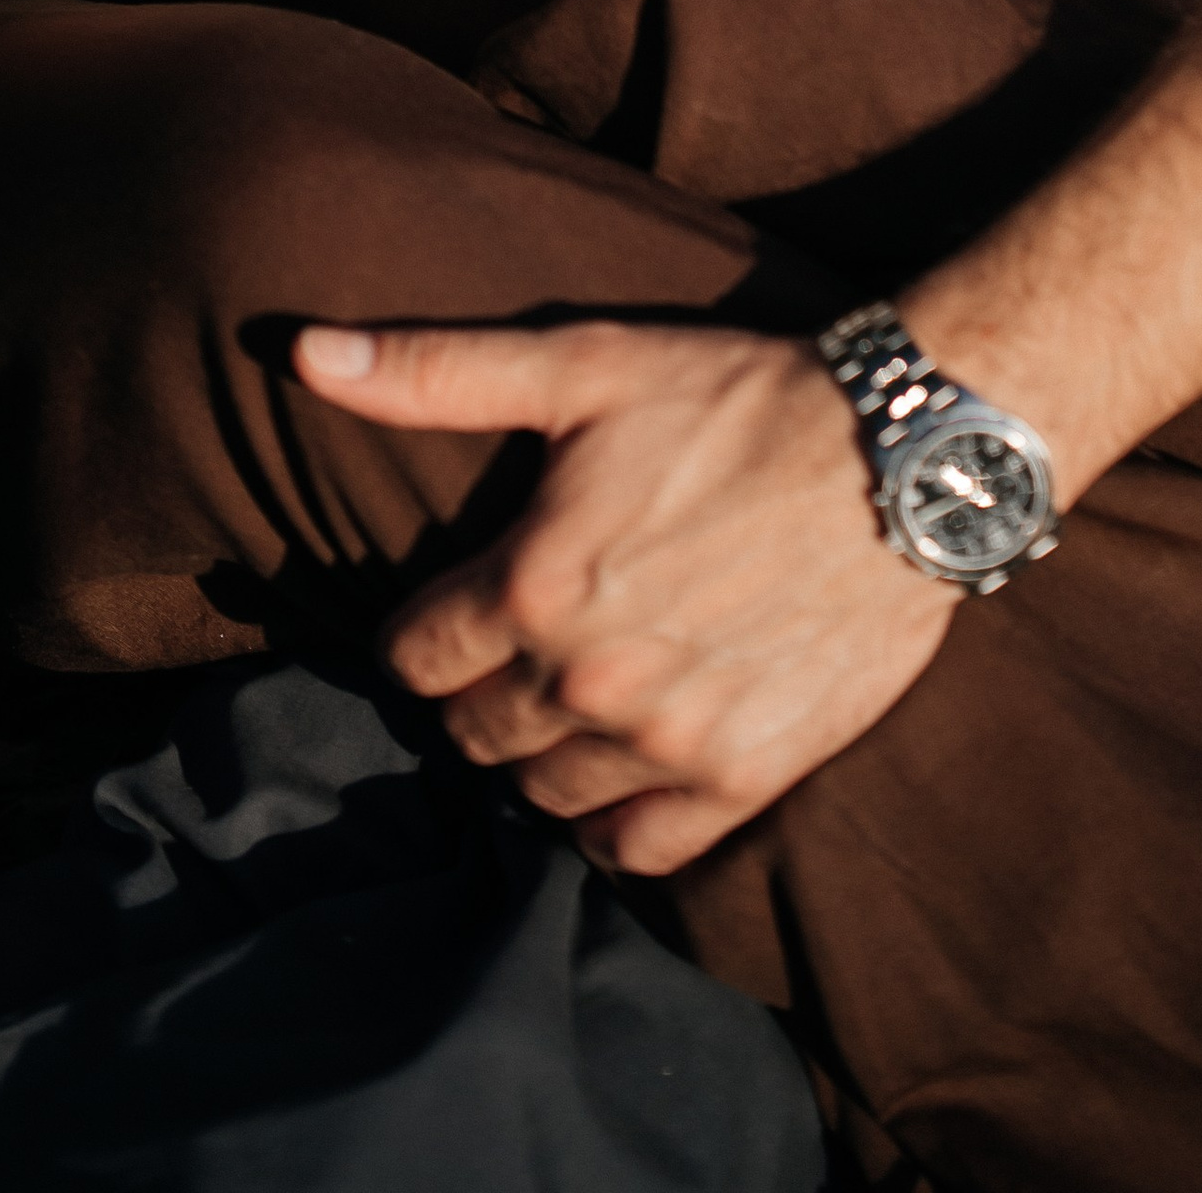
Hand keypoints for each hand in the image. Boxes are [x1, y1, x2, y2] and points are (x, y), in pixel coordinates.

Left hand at [295, 314, 954, 874]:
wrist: (902, 455)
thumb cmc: (736, 396)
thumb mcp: (579, 364)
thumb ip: (432, 372)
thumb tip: (299, 353)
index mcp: (534, 583)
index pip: (417, 657)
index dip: (423, 633)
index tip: (449, 613)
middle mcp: (589, 678)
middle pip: (475, 734)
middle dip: (475, 696)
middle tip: (506, 657)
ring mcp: (668, 739)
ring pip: (546, 796)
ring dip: (539, 758)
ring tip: (562, 705)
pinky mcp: (745, 775)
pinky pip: (641, 848)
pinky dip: (616, 823)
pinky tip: (623, 770)